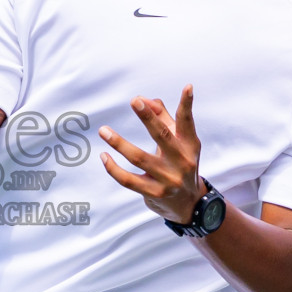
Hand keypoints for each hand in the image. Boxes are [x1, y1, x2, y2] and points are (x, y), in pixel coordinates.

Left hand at [98, 85, 206, 224]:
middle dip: (149, 118)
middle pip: (162, 136)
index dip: (187, 104)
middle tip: (135, 101)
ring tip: (103, 130)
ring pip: (139, 158)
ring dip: (119, 143)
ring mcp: (168, 179)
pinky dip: (113, 168)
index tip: (187, 87)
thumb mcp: (178, 142)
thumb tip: (143, 99)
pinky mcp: (154, 194)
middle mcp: (182, 161)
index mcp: (189, 145)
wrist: (189, 204)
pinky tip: (104, 157)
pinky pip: (128, 180)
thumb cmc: (179, 164)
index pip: (187, 122)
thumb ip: (162, 118)